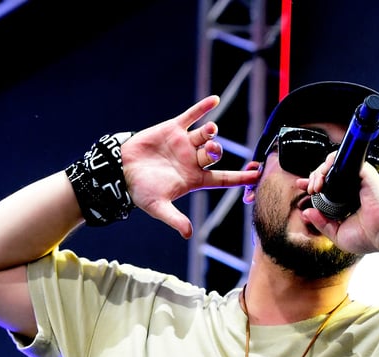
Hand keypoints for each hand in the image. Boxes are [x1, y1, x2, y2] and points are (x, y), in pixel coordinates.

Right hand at [121, 94, 259, 238]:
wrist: (121, 171)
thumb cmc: (140, 191)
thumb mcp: (158, 207)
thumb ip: (174, 219)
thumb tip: (188, 234)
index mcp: (195, 179)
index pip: (223, 179)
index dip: (241, 177)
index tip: (258, 174)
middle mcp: (193, 160)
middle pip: (214, 154)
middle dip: (215, 151)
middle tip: (210, 150)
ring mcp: (185, 144)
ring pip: (205, 135)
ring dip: (210, 132)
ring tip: (210, 131)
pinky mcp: (173, 129)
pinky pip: (191, 116)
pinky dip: (202, 108)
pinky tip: (215, 100)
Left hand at [299, 151, 378, 255]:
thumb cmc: (367, 237)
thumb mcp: (337, 234)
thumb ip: (321, 223)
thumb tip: (306, 212)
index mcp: (348, 200)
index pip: (327, 186)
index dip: (313, 182)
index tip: (302, 185)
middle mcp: (353, 188)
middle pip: (328, 173)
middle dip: (314, 177)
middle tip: (310, 190)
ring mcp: (358, 179)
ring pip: (333, 163)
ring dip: (319, 172)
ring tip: (314, 187)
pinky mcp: (363, 172)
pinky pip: (343, 159)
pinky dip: (329, 164)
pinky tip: (323, 178)